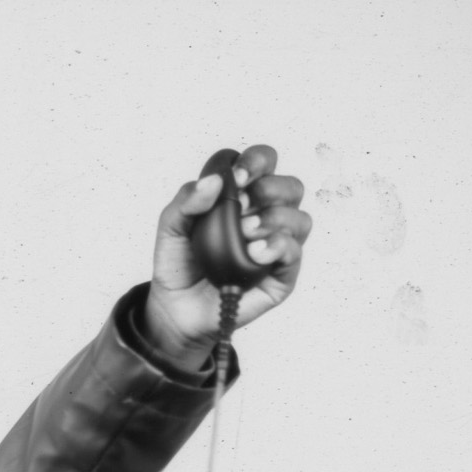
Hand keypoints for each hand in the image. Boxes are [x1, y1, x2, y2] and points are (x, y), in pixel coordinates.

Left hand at [142, 144, 311, 371]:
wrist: (176, 310)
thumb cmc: (179, 266)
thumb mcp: (171, 227)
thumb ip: (186, 200)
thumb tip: (215, 181)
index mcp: (245, 196)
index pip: (266, 163)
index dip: (258, 161)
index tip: (237, 176)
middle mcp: (267, 217)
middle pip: (291, 187)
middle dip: (270, 188)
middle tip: (239, 207)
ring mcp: (277, 247)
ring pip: (300, 218)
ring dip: (273, 219)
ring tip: (245, 232)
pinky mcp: (281, 276)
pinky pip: (294, 253)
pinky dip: (278, 246)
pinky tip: (255, 252)